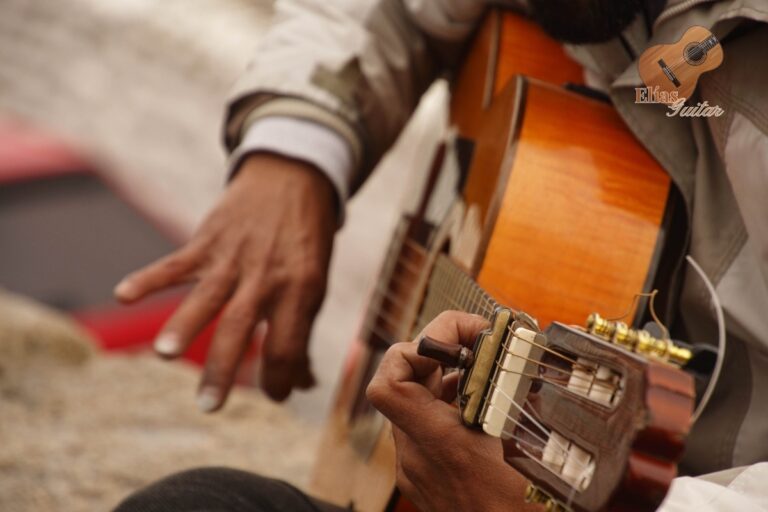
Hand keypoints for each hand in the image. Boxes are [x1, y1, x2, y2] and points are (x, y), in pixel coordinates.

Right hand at [114, 153, 336, 406]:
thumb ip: (302, 332)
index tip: (274, 395)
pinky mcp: (208, 241)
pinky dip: (148, 278)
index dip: (282, 378)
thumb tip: (302, 384)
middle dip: (224, 369)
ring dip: (184, 326)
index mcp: (301, 290)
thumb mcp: (316, 284)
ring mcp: (234, 257)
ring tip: (164, 355)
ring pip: (206, 296)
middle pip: (242, 328)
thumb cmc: (305, 243)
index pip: (288, 345)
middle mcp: (266, 276)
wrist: (294, 178)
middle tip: (208, 406)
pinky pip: (175, 262)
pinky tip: (122, 294)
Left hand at [367, 311, 538, 511]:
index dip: (415, 348)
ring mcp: (419, 469)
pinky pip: (425, 427)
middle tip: (480, 341)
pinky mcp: (428, 479)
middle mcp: (418, 456)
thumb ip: (523, 402)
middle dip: (438, 351)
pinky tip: (483, 403)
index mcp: (441, 444)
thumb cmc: (524, 511)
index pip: (389, 381)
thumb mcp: (536, 454)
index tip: (460, 341)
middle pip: (404, 381)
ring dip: (443, 375)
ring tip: (486, 366)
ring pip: (414, 403)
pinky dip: (448, 404)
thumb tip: (530, 358)